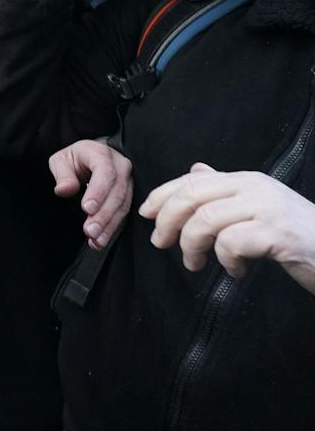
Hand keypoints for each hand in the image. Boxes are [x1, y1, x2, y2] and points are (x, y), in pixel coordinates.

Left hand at [50, 138, 133, 248]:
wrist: (92, 157)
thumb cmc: (75, 159)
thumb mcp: (61, 161)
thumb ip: (62, 175)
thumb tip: (64, 190)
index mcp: (102, 154)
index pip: (105, 173)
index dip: (98, 192)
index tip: (87, 209)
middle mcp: (121, 167)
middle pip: (117, 193)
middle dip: (103, 215)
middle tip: (90, 230)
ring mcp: (129, 181)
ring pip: (123, 206)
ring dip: (109, 225)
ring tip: (96, 240)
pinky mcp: (130, 195)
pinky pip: (124, 214)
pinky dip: (112, 228)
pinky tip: (101, 240)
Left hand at [140, 163, 314, 293]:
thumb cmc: (298, 237)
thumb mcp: (259, 208)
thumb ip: (227, 192)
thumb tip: (196, 171)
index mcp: (247, 180)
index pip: (192, 180)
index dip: (163, 196)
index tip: (145, 214)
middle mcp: (256, 188)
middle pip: (192, 196)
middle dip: (168, 220)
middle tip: (161, 243)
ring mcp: (268, 209)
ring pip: (206, 219)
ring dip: (192, 245)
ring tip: (196, 264)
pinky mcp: (278, 234)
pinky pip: (232, 243)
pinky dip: (226, 261)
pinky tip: (236, 272)